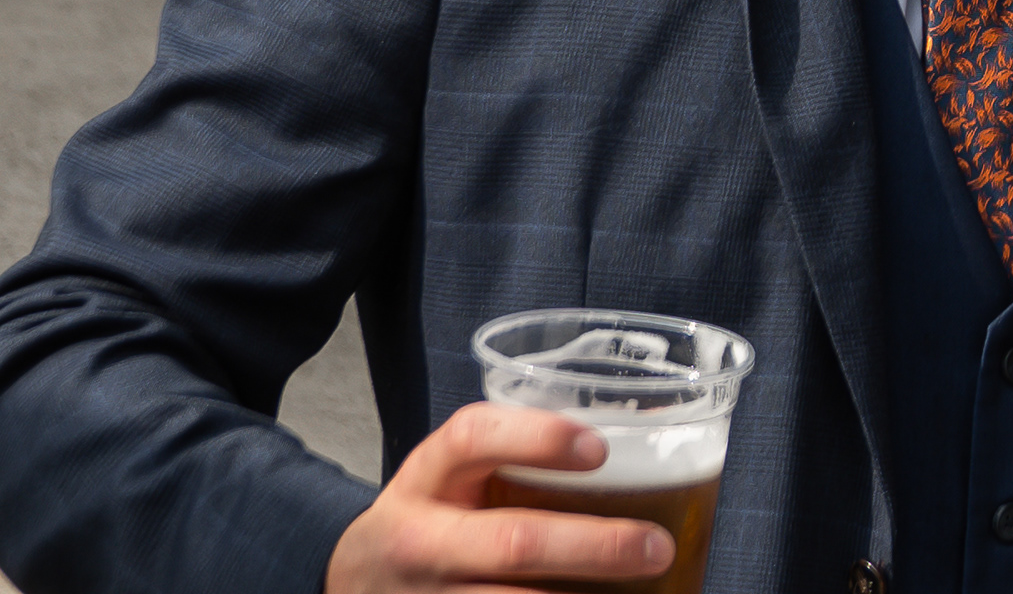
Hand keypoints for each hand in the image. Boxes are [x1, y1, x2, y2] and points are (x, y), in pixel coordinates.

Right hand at [325, 403, 668, 592]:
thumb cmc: (432, 516)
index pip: (472, 439)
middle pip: (515, 541)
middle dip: (596, 545)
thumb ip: (516, 454)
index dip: (538, 438)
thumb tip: (641, 434)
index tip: (599, 449)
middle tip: (656, 545)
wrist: (356, 580)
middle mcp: (423, 541)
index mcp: (428, 478)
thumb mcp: (450, 474)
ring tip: (649, 589)